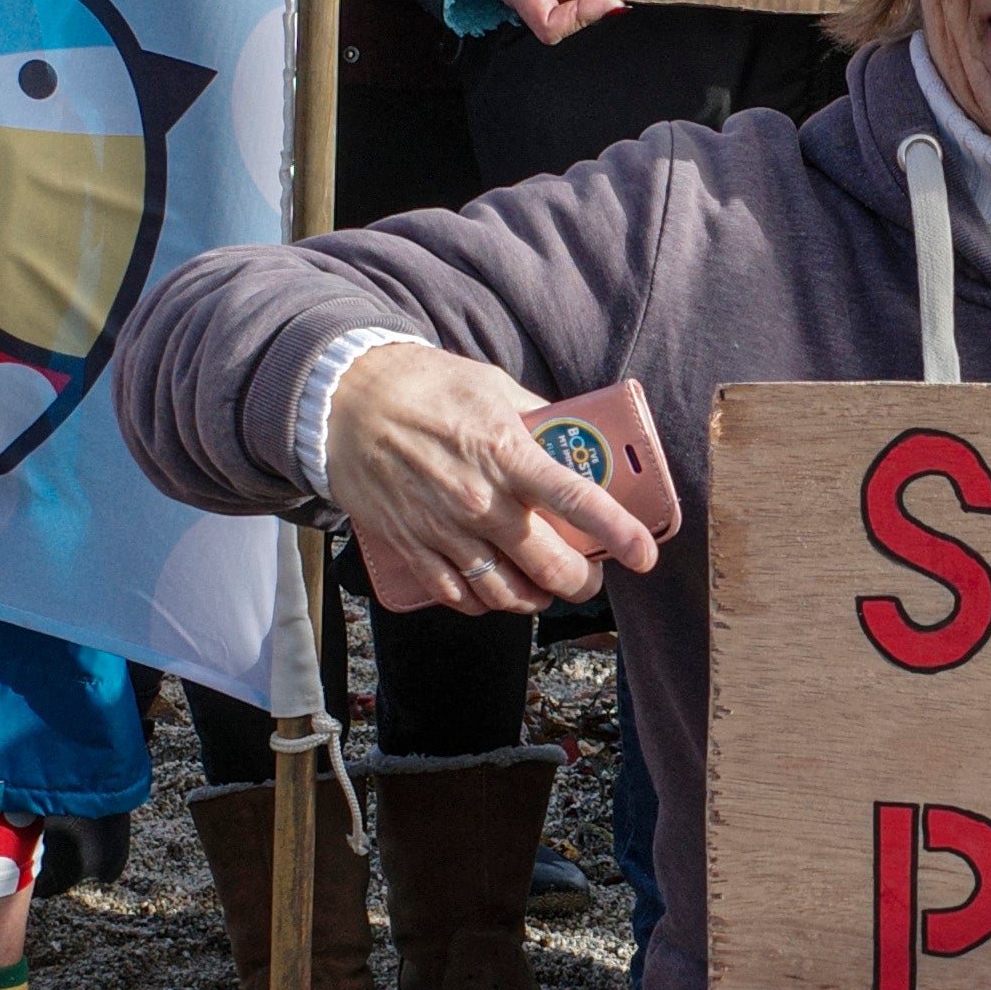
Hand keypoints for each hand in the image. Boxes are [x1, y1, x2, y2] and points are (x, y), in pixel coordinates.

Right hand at [322, 341, 660, 613]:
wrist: (347, 401)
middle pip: (550, 567)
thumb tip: (573, 436)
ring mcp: (445, 530)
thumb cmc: (425, 386)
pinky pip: (458, 596)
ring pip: (506, 594)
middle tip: (590, 577)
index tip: (644, 555)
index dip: (619, 533)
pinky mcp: (413, 548)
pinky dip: (484, 603)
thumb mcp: (494, 388)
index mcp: (509, 455)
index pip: (580, 502)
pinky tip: (496, 594)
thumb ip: (537, 418)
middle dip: (582, 582)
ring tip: (546, 590)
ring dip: (536, 599)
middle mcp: (482, 502)